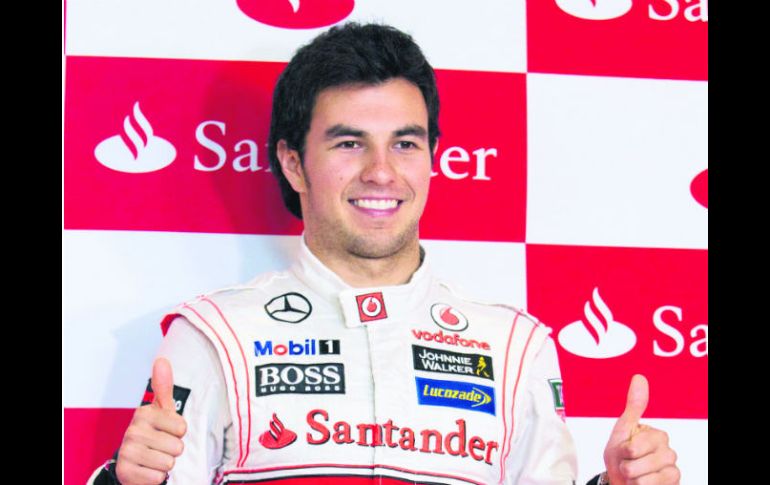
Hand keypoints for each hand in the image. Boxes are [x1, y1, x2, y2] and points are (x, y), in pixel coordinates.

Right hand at [116, 358, 187, 484]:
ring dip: (165, 465)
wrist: (133, 464)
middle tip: (161, 448)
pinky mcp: (125, 472)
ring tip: (154, 459)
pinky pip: (157, 478)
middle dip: (173, 451)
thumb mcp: (162, 411)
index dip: (179, 433)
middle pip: (177, 447)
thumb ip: (164, 387)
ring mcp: (127, 452)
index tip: (167, 431)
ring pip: (168, 463)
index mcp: (144, 413)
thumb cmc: (154, 434)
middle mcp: (132, 431)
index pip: (182, 427)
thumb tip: (162, 359)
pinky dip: (156, 478)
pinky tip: (147, 470)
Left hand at [603, 374, 679, 484]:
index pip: (632, 446)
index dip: (621, 451)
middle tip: (627, 463)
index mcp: (656, 434)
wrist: (620, 479)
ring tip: (633, 474)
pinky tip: (642, 484)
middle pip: (636, 460)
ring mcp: (671, 467)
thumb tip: (639, 377)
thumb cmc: (621, 455)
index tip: (623, 450)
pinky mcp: (673, 482)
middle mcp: (667, 450)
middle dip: (625, 464)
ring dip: (631, 477)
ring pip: (642, 475)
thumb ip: (634, 406)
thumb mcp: (622, 429)